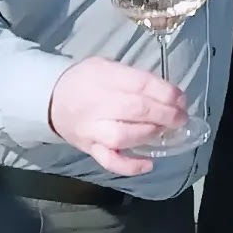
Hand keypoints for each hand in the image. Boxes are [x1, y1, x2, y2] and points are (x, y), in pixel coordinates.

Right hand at [48, 57, 188, 176]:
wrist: (51, 99)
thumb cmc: (86, 80)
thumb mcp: (107, 66)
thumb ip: (134, 78)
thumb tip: (169, 94)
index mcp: (103, 76)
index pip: (140, 84)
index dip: (166, 92)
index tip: (181, 98)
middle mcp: (96, 104)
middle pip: (135, 109)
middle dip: (165, 114)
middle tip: (181, 117)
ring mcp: (92, 130)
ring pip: (123, 135)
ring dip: (150, 134)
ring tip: (165, 131)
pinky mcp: (89, 149)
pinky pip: (109, 161)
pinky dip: (130, 166)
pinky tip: (148, 163)